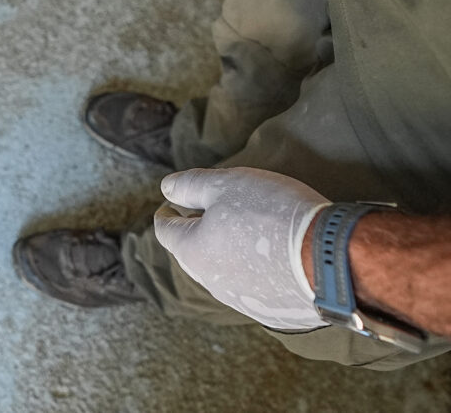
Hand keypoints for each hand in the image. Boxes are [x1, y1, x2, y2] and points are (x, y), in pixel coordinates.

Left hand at [154, 167, 330, 330]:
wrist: (332, 260)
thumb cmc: (273, 214)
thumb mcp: (225, 185)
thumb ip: (190, 186)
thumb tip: (166, 189)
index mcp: (193, 252)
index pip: (166, 231)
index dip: (167, 213)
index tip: (171, 205)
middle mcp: (213, 283)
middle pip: (193, 254)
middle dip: (196, 234)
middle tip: (204, 216)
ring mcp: (244, 303)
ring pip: (224, 274)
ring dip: (227, 254)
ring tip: (241, 235)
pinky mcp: (276, 314)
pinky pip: (256, 290)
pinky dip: (256, 273)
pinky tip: (273, 261)